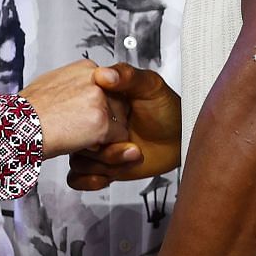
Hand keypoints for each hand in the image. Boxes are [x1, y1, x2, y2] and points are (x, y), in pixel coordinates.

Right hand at [22, 60, 125, 159]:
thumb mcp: (50, 84)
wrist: (18, 126)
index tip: (86, 113)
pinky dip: (105, 146)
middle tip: (83, 127)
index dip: (99, 104)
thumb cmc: (28, 111)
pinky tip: (84, 143)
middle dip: (107, 118)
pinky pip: (118, 138)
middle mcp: (96, 81)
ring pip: (121, 120)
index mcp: (85, 68)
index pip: (109, 86)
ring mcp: (100, 101)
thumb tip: (76, 94)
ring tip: (80, 135)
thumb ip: (72, 86)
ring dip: (106, 133)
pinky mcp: (101, 122)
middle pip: (119, 102)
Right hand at [67, 64, 182, 188]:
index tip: (107, 124)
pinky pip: (77, 178)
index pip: (75, 110)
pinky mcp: (102, 166)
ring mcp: (97, 146)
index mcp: (99, 101)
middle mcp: (94, 125)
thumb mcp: (150, 86)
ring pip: (78, 160)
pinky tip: (107, 175)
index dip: (87, 120)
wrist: (180, 140)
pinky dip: (89, 180)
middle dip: (100, 147)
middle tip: (128, 141)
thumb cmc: (168, 110)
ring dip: (103, 163)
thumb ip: (128, 76)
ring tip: (131, 154)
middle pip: (75, 139)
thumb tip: (103, 75)